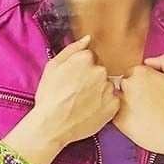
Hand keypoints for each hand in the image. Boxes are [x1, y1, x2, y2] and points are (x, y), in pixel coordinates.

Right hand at [32, 35, 118, 149]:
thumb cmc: (49, 96)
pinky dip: (104, 104)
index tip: (74, 79)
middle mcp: (100, 71)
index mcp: (85, 59)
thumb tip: (88, 39)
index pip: (91, 57)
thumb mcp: (52, 67)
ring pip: (107, 85)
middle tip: (78, 92)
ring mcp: (109, 88)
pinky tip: (91, 109)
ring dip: (99, 91)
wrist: (53, 125)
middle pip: (101, 70)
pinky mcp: (114, 105)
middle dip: (92, 78)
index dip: (81, 68)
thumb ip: (72, 49)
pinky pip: (113, 100)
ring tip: (84, 102)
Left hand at [116, 55, 163, 163]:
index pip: (134, 73)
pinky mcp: (118, 120)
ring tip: (143, 114)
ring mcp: (121, 102)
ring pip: (118, 99)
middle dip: (134, 92)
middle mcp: (128, 85)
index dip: (144, 83)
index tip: (152, 92)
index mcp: (140, 72)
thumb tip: (148, 61)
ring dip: (127, 104)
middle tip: (149, 104)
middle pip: (124, 84)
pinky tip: (138, 121)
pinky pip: (115, 114)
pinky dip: (123, 117)